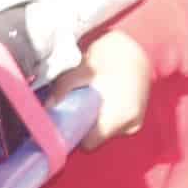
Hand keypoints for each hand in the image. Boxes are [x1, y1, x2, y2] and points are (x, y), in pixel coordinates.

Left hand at [50, 29, 153, 148]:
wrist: (140, 44)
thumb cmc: (111, 54)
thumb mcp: (81, 70)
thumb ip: (63, 88)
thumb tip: (48, 107)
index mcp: (118, 116)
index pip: (89, 143)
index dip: (75, 134)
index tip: (66, 121)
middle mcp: (130, 125)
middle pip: (97, 138)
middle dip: (84, 125)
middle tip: (76, 105)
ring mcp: (136, 122)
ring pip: (106, 132)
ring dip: (96, 120)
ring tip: (90, 99)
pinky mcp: (138, 117)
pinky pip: (116, 126)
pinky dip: (106, 116)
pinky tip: (102, 99)